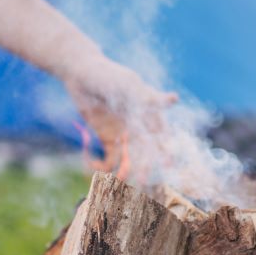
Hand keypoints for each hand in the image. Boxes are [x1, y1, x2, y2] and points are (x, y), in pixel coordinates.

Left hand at [64, 57, 175, 174]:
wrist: (80, 74)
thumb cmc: (107, 75)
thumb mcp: (127, 84)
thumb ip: (147, 96)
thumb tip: (175, 99)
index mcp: (148, 114)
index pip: (162, 136)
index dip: (167, 150)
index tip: (168, 164)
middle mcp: (139, 128)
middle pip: (148, 153)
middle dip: (147, 167)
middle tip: (143, 180)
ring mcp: (124, 136)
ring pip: (130, 160)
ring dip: (126, 172)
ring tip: (119, 180)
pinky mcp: (107, 141)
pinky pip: (109, 160)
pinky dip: (101, 167)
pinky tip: (90, 162)